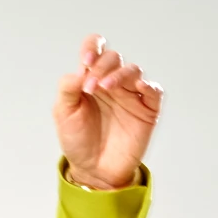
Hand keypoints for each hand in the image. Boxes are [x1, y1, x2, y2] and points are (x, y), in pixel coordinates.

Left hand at [54, 33, 163, 189]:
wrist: (93, 171)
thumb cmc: (78, 140)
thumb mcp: (64, 113)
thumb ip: (68, 88)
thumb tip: (79, 69)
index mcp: (92, 77)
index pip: (95, 49)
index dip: (93, 47)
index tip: (86, 59)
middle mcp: (113, 82)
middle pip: (114, 58)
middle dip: (102, 66)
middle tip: (91, 86)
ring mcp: (130, 95)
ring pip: (133, 71)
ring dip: (120, 74)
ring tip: (106, 87)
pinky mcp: (147, 111)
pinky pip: (154, 91)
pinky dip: (149, 86)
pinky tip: (139, 88)